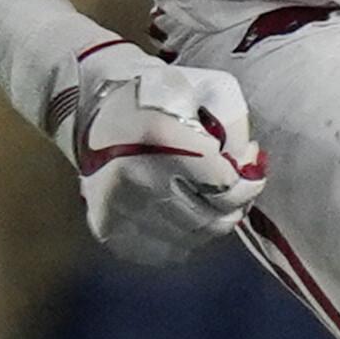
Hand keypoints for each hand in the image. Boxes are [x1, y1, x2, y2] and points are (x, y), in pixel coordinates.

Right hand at [40, 40, 269, 264]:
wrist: (91, 108)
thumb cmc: (159, 96)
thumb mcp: (206, 88)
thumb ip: (235, 127)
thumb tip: (249, 169)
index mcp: (162, 138)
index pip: (226, 186)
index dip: (247, 182)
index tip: (247, 168)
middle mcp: (137, 178)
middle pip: (211, 220)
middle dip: (231, 206)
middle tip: (230, 188)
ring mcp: (119, 208)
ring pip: (191, 240)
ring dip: (207, 222)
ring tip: (204, 197)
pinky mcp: (108, 228)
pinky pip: (164, 250)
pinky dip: (180, 236)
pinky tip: (177, 212)